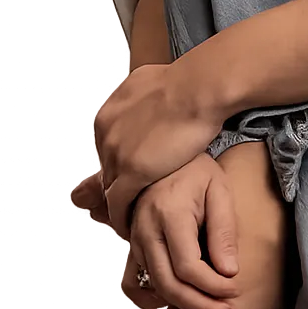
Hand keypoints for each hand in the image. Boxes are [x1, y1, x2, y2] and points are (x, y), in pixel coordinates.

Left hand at [89, 62, 221, 237]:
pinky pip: (118, 204)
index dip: (125, 162)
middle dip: (121, 183)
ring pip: (109, 188)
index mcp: (113, 112)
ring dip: (119, 205)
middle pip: (108, 168)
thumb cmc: (192, 83)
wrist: (200, 88)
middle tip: (136, 197)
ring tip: (133, 218)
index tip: (137, 172)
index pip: (111, 147)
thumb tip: (152, 94)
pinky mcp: (130, 172)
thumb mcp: (158, 81)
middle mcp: (108, 132)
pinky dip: (122, 218)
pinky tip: (132, 227)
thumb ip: (147, 95)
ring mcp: (116, 153)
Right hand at [121, 154, 241, 308]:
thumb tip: (229, 272)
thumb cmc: (197, 171)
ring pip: (153, 287)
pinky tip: (177, 301)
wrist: (167, 156)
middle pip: (168, 284)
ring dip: (183, 305)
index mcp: (169, 213)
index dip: (213, 286)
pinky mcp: (132, 246)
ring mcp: (134, 239)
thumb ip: (224, 231)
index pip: (188, 266)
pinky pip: (133, 282)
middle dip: (200, 305)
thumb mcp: (219, 191)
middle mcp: (145, 230)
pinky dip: (151, 298)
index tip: (235, 290)